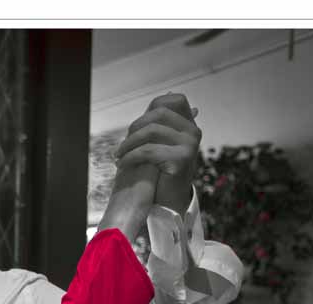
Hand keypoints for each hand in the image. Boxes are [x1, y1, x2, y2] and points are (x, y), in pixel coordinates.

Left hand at [115, 93, 201, 213]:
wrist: (169, 200)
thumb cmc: (162, 171)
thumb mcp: (163, 142)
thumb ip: (163, 122)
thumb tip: (170, 94)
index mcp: (189, 126)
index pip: (174, 100)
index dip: (153, 106)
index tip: (136, 125)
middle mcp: (193, 132)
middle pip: (158, 114)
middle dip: (134, 128)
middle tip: (122, 145)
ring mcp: (190, 145)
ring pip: (150, 131)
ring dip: (128, 144)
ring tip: (118, 156)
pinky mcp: (181, 159)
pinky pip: (147, 151)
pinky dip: (130, 157)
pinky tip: (122, 164)